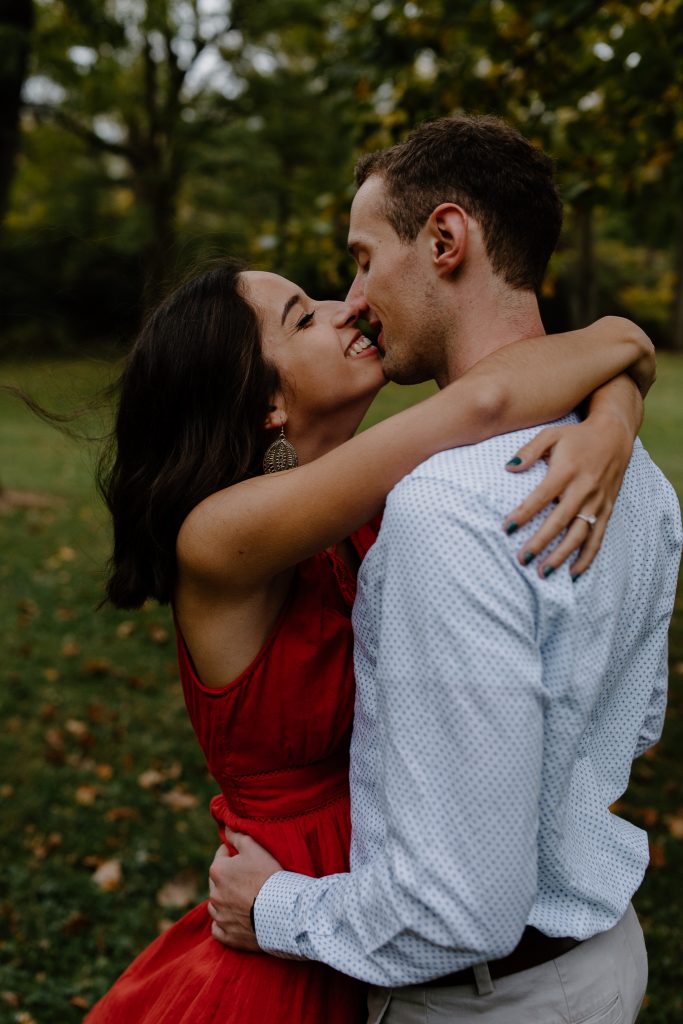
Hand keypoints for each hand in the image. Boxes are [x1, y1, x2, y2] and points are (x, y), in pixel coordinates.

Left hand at [207, 829, 281, 950]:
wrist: (282, 912)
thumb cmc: (269, 876)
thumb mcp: (255, 848)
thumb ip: (237, 835)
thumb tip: (226, 826)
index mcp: (218, 871)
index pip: (221, 855)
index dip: (232, 852)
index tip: (245, 855)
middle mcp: (214, 894)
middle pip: (217, 881)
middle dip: (227, 877)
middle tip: (246, 877)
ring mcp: (220, 917)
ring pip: (216, 905)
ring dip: (224, 900)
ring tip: (242, 898)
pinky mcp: (228, 936)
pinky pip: (218, 929)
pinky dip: (223, 924)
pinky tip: (234, 919)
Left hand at [502, 413, 633, 578]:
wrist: (614, 435)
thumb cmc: (576, 436)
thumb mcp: (551, 435)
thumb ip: (529, 450)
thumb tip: (508, 467)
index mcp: (567, 470)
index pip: (542, 496)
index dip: (525, 513)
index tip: (507, 528)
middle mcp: (584, 488)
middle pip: (560, 521)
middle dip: (540, 542)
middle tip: (522, 559)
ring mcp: (597, 501)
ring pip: (580, 534)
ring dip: (562, 556)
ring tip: (543, 572)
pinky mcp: (607, 509)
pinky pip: (597, 538)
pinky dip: (587, 557)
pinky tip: (572, 573)